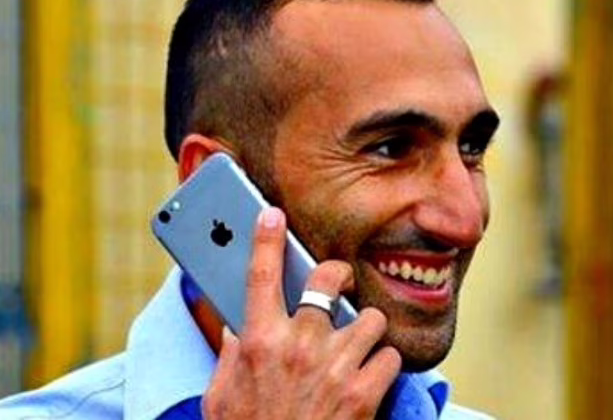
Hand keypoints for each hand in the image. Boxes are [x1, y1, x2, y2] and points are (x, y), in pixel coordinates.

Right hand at [202, 207, 401, 419]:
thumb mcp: (222, 397)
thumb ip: (230, 356)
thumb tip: (238, 328)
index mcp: (258, 342)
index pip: (261, 275)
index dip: (266, 238)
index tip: (272, 215)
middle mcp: (299, 346)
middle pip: (328, 279)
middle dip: (337, 274)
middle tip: (337, 283)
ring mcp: (336, 367)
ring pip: (369, 318)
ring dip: (365, 330)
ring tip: (355, 347)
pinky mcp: (366, 393)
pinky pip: (390, 358)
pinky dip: (383, 366)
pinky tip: (369, 379)